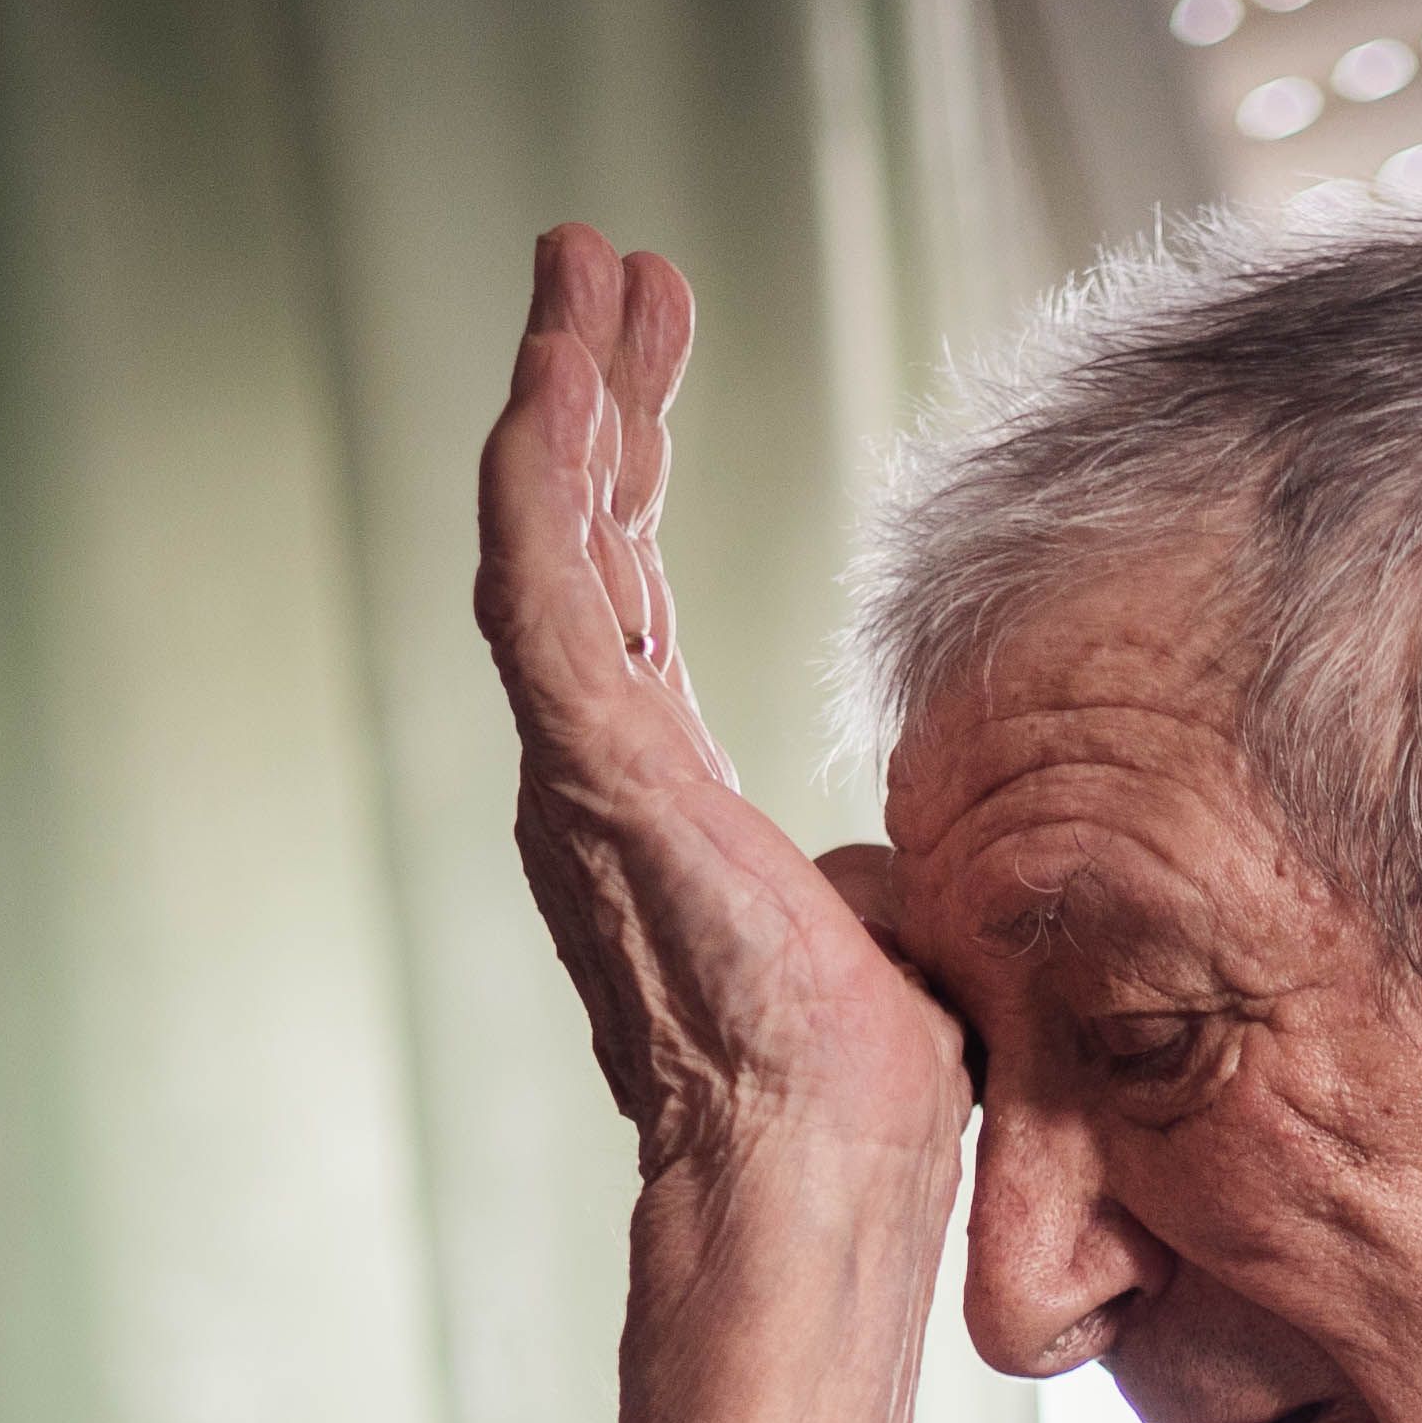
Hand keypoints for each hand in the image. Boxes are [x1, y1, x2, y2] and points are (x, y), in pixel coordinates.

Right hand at [473, 226, 958, 1175]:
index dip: (636, 463)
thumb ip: (858, 876)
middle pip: (582, 533)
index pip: (632, 588)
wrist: (822, 1164)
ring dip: (562, 392)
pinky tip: (552, 375)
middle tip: (605, 258)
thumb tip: (881, 872)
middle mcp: (597, 766)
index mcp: (659, 792)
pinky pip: (541, 589)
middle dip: (596, 388)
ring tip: (578, 264)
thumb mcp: (877, 927)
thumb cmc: (859, 1086)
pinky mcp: (594, 769)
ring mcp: (583, 765)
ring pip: (549, 534)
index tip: (660, 343)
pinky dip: (540, 475)